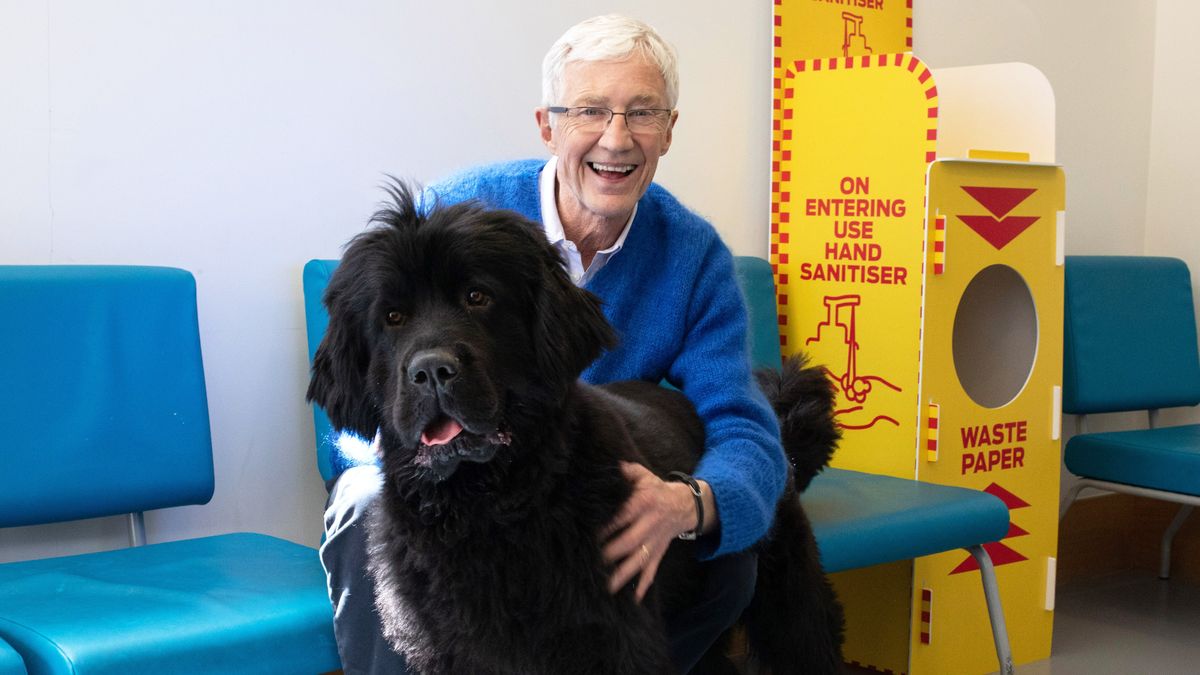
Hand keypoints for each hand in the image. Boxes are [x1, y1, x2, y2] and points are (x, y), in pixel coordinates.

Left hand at [601, 461, 699, 601]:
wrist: (686, 504)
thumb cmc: (657, 490)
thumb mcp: (644, 476)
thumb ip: (627, 471)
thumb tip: (612, 465)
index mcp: (644, 504)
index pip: (623, 516)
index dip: (607, 526)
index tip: (589, 535)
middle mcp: (650, 525)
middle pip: (630, 542)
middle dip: (611, 554)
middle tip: (593, 563)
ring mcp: (655, 542)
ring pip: (639, 560)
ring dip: (623, 575)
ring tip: (607, 588)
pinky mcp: (659, 553)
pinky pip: (652, 571)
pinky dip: (643, 585)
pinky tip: (634, 599)